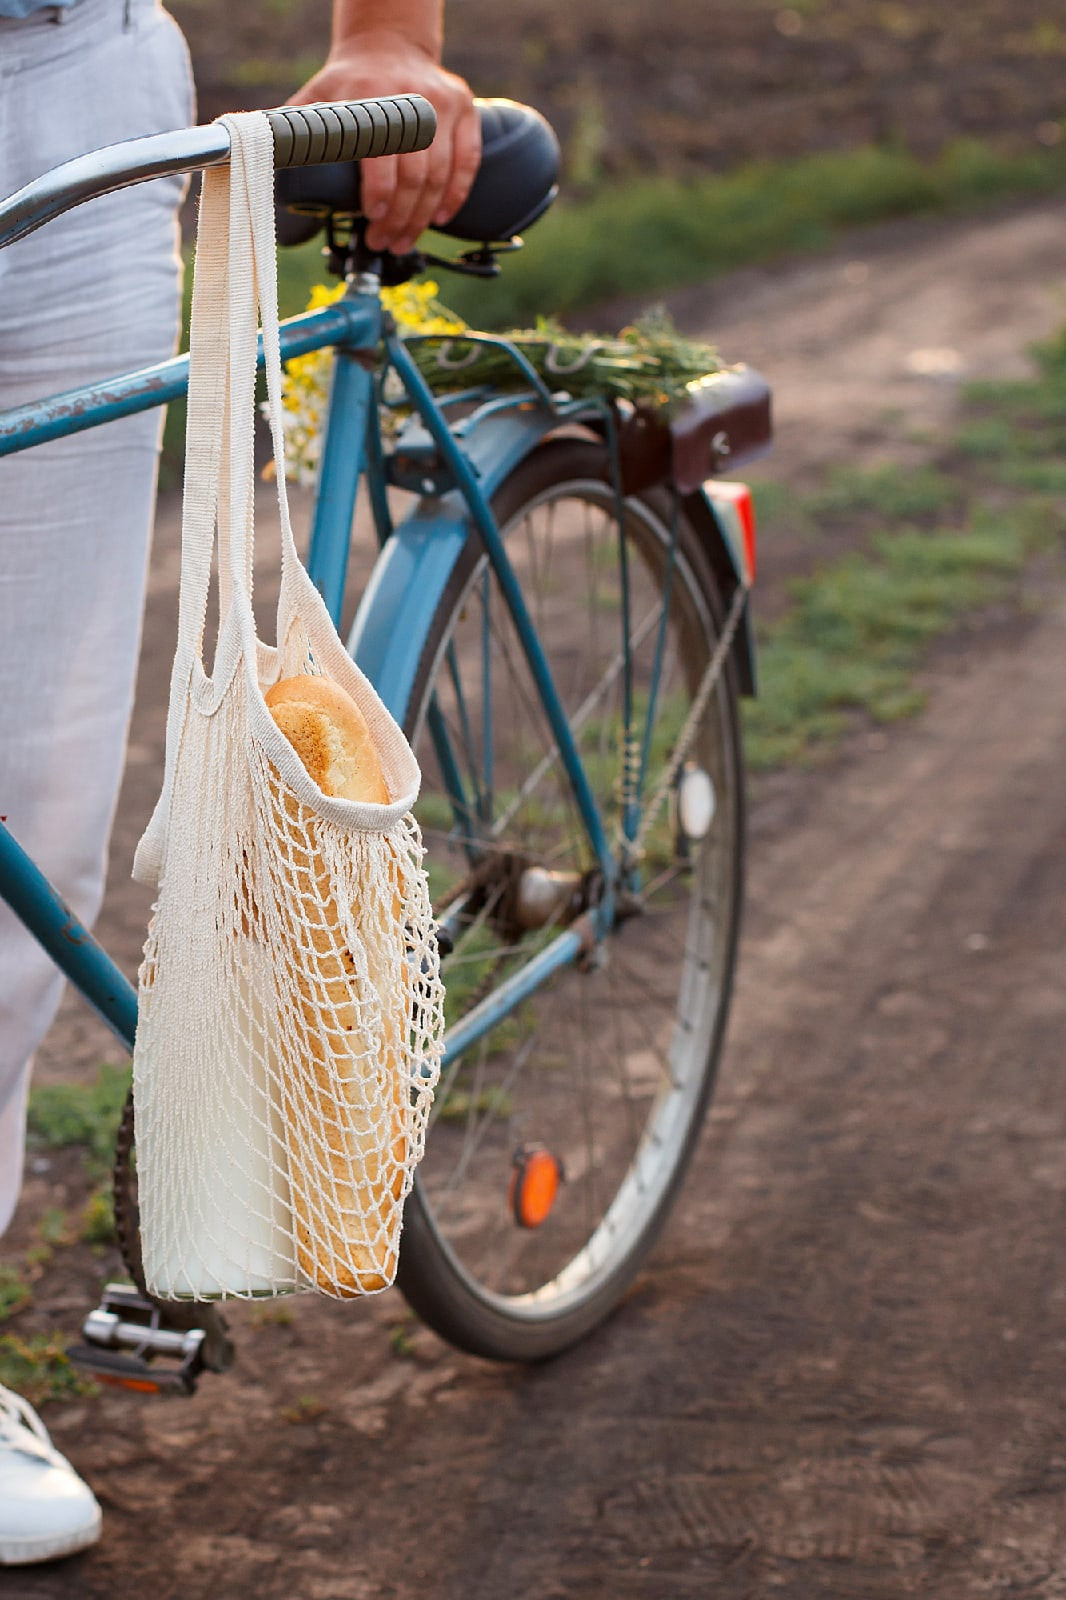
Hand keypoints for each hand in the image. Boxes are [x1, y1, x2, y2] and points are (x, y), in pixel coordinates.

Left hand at [289, 30, 479, 254]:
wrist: (389, 45)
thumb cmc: (348, 82)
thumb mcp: (315, 99)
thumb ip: (290, 130)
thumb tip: (252, 161)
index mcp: (371, 98)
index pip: (381, 156)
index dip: (379, 194)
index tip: (370, 219)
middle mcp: (411, 99)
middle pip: (413, 175)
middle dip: (399, 218)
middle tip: (384, 242)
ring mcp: (442, 103)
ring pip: (440, 175)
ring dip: (423, 217)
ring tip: (404, 240)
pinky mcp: (464, 109)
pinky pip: (467, 161)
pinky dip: (456, 195)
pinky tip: (440, 218)